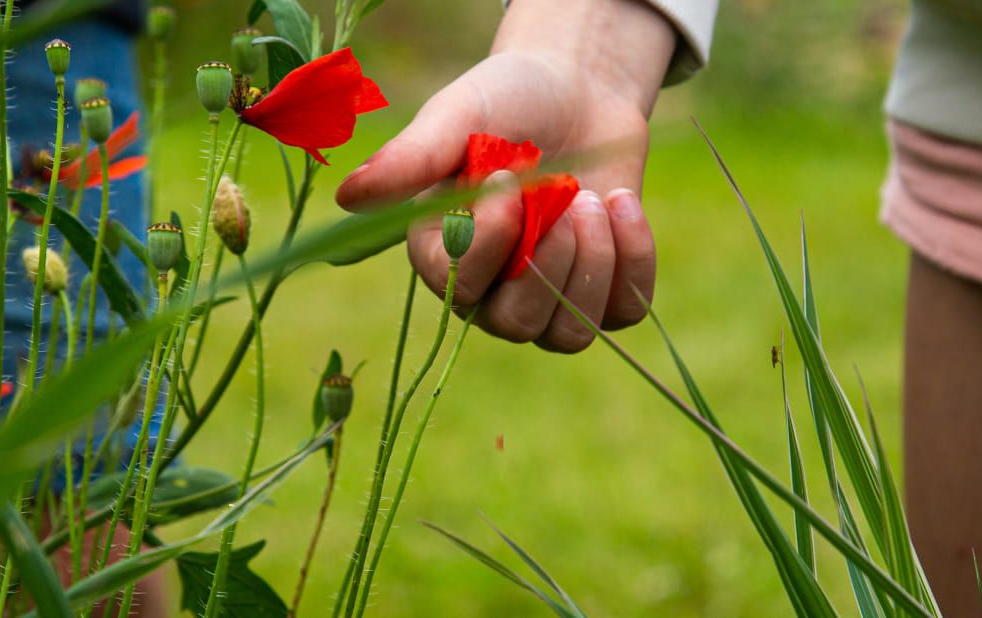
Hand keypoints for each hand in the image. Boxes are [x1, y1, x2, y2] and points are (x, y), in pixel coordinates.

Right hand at [336, 0, 675, 351]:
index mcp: (442, 253)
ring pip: (569, 333)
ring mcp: (547, 297)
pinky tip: (621, 202)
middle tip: (571, 194)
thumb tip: (348, 196)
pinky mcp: (602, 290)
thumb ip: (411, 157)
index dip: (490, 244)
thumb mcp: (458, 115)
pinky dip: (633, 261)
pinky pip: (622, 312)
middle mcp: (489, 289)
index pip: (458, 286)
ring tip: (595, 197)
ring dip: (594, 265)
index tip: (510, 179)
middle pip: (517, 324)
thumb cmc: (507, 100)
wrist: (577, 89)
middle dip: (550, 264)